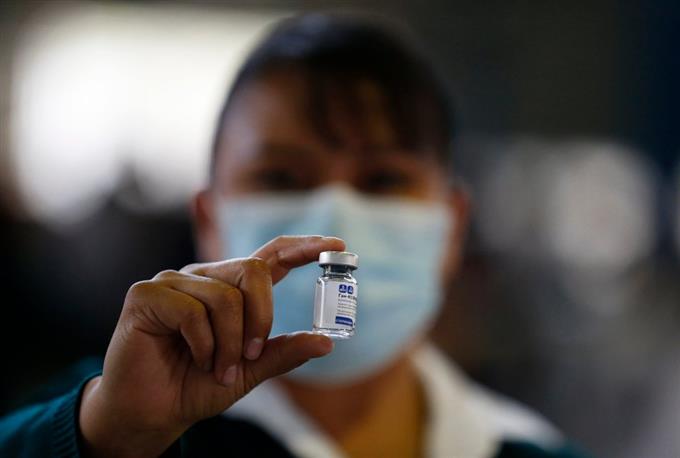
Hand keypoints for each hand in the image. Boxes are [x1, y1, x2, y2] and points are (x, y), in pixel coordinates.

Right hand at [79, 235, 343, 456]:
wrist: (152, 412)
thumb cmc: (197, 385)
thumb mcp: (250, 371)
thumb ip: (282, 352)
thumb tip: (326, 342)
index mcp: (230, 289)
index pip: (271, 256)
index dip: (302, 246)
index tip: (337, 243)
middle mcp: (204, 277)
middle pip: (254, 271)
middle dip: (262, 318)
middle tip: (252, 355)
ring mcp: (174, 281)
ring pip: (225, 297)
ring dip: (230, 343)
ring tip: (219, 368)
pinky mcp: (147, 293)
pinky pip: (192, 310)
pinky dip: (202, 343)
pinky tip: (194, 358)